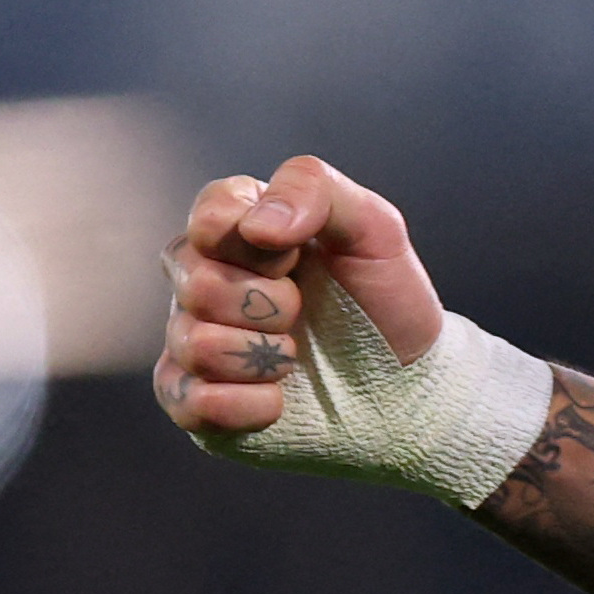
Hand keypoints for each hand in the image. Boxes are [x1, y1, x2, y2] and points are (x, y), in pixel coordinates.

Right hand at [155, 158, 447, 440]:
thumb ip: (315, 190)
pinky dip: (247, 403)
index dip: (258, 243)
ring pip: (194, 344)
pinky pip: (189, 401)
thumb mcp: (374, 226)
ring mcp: (193, 339)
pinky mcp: (193, 398)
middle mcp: (204, 280)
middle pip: (197, 283)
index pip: (208, 216)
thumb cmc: (382, 297)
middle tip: (303, 311)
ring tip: (295, 354)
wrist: (404, 378)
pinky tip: (279, 398)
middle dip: (270, 303)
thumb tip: (256, 225)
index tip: (297, 256)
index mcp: (238, 229)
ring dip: (264, 355)